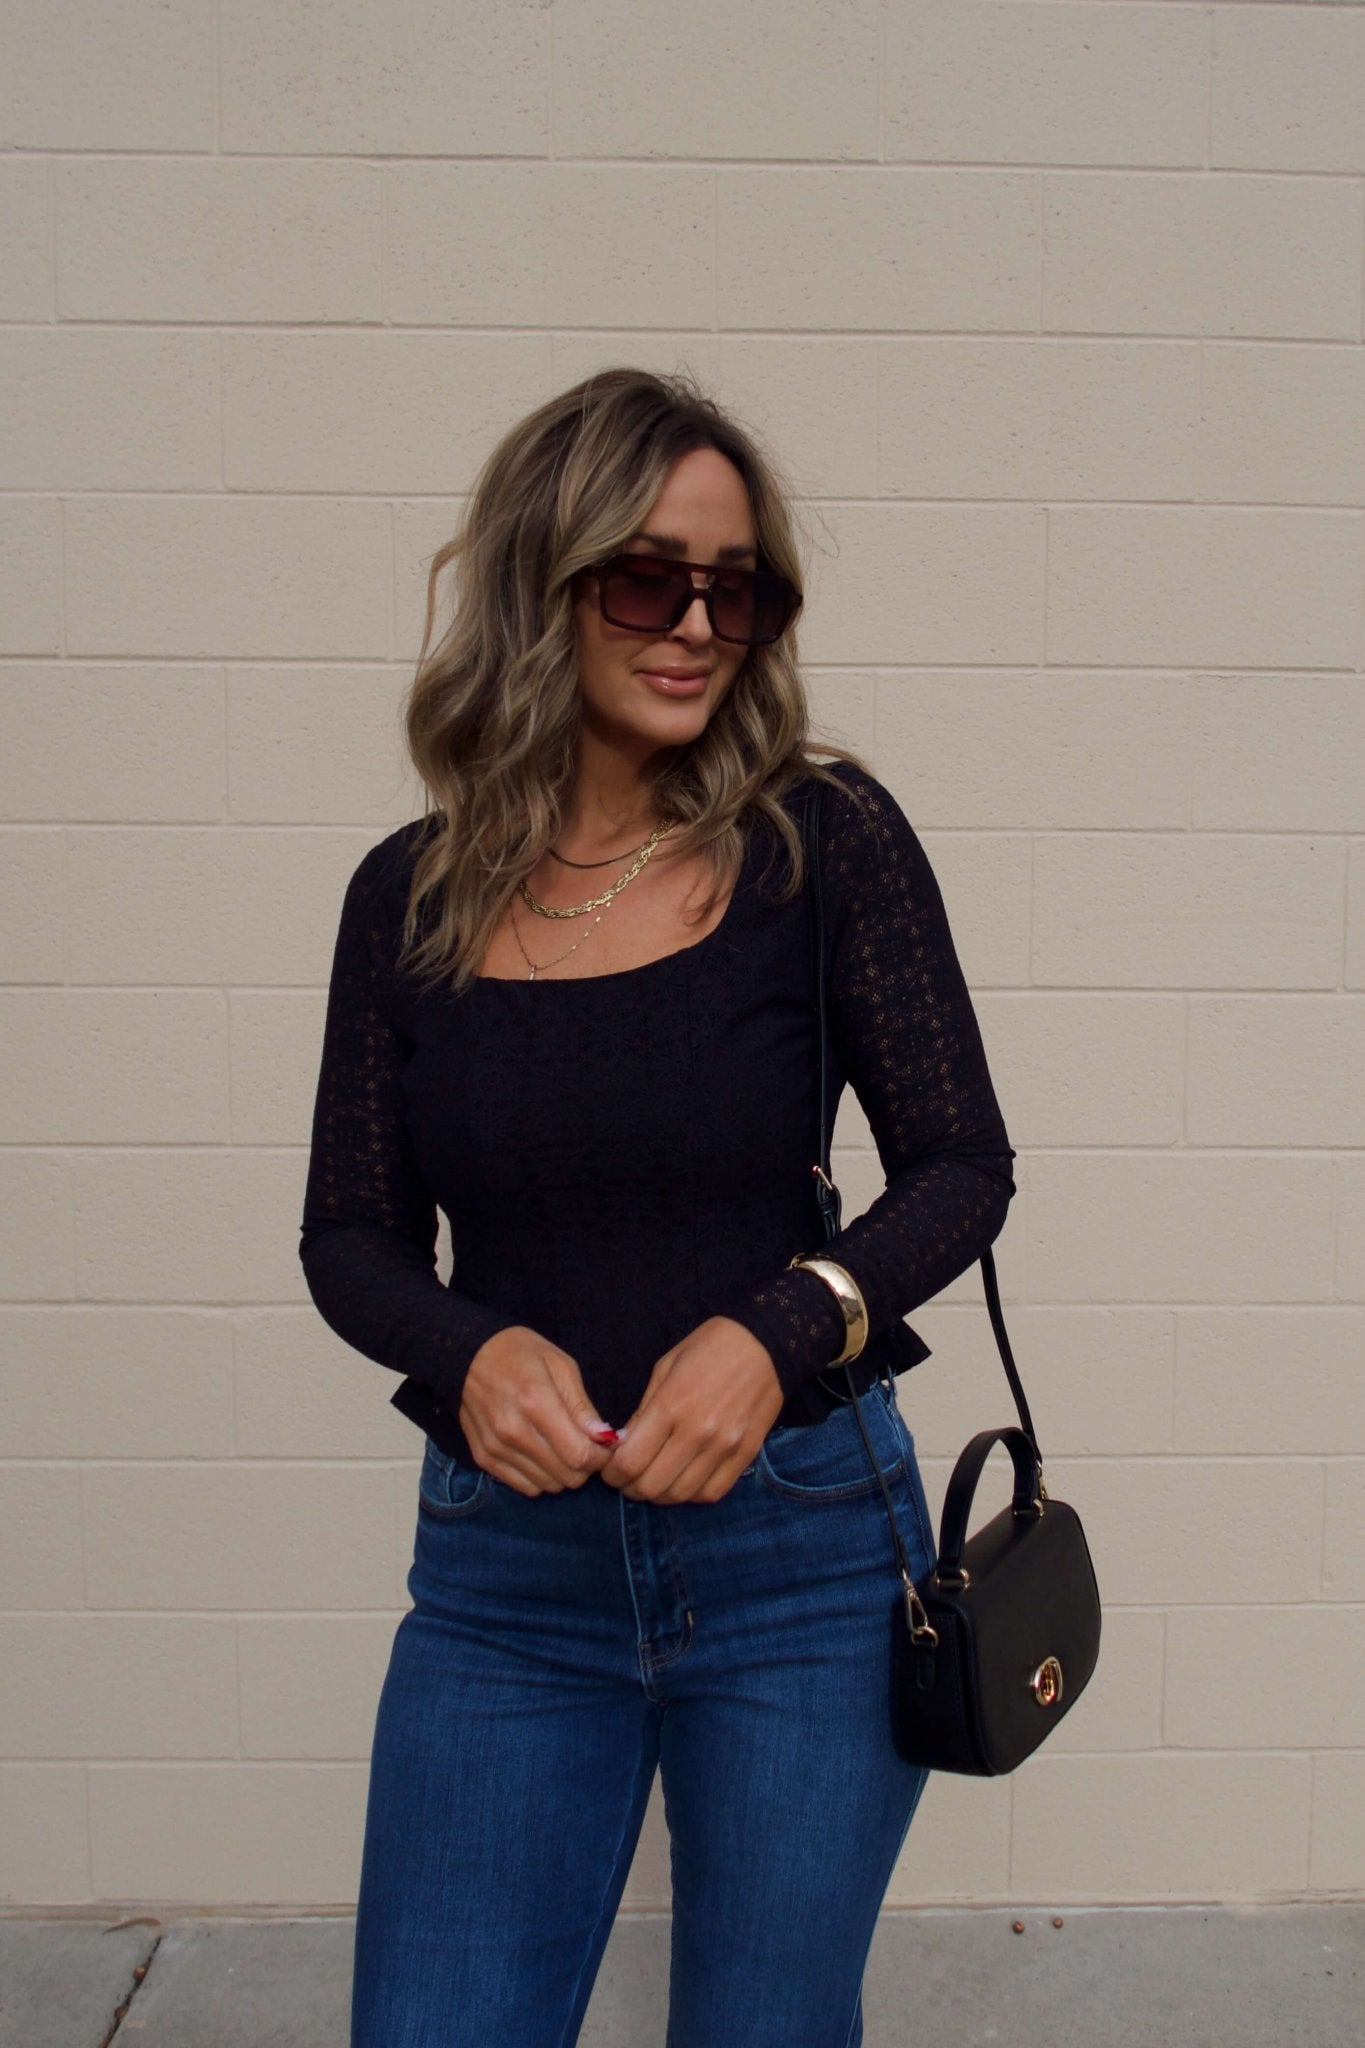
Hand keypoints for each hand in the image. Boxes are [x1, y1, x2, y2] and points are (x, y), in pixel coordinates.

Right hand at [459, 1326, 617, 1496]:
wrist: (468, 1355)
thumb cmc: (520, 1354)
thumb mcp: (560, 1365)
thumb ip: (581, 1406)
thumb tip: (605, 1439)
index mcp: (536, 1402)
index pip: (579, 1455)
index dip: (600, 1457)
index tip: (604, 1446)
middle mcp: (513, 1430)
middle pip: (566, 1476)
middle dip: (585, 1466)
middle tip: (584, 1445)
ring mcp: (496, 1447)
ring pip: (547, 1486)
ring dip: (563, 1473)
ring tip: (562, 1447)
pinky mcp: (484, 1458)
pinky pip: (525, 1487)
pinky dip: (540, 1477)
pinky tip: (541, 1454)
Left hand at [599, 1317, 784, 1504]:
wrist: (765, 1343)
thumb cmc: (709, 1348)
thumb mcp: (665, 1368)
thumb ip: (643, 1412)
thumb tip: (623, 1447)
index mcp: (671, 1406)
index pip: (630, 1462)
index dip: (612, 1474)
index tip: (610, 1470)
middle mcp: (697, 1433)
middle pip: (652, 1486)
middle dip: (631, 1488)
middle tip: (628, 1479)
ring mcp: (724, 1447)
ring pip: (681, 1495)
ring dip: (660, 1495)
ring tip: (655, 1481)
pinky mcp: (746, 1454)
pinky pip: (713, 1493)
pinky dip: (692, 1494)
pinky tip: (684, 1480)